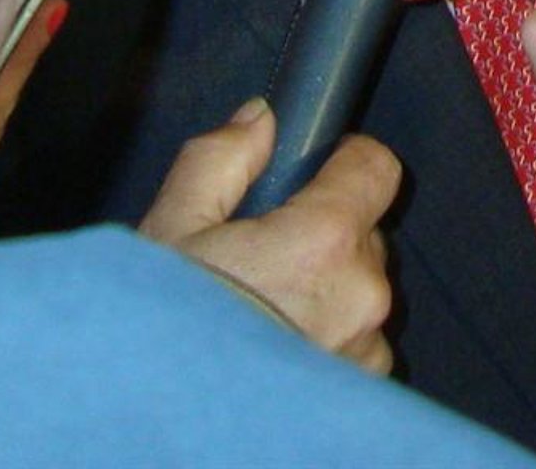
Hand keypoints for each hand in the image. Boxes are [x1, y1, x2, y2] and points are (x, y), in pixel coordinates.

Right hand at [139, 100, 398, 371]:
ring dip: (329, 292)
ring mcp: (366, 346)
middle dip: (326, 234)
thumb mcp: (174, 228)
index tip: (312, 176)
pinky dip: (331, 339)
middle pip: (364, 233)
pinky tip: (281, 349)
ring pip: (361, 290)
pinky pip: (359, 342)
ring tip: (266, 313)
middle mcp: (363, 292)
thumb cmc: (165, 327)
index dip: (344, 163)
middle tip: (265, 257)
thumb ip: (222, 159)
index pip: (377, 168)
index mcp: (327, 239)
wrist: (158, 418)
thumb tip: (260, 119)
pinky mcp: (362, 387)